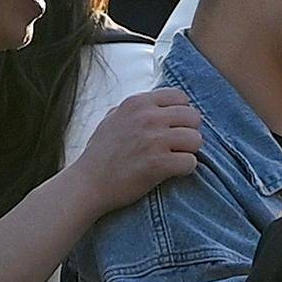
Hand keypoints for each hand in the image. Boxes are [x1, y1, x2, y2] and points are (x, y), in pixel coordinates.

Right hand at [73, 86, 205, 207]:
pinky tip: (171, 172)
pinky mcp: (158, 163)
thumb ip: (134, 109)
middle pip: (194, 117)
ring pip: (196, 139)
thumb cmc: (99, 155)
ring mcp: (154, 139)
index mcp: (138, 103)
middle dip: (188, 132)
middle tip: (176, 146)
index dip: (180, 114)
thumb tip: (156, 102)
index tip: (172, 127)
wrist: (86, 185)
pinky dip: (184, 169)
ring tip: (174, 159)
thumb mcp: (112, 119)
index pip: (180, 97)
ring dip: (188, 152)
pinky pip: (191, 162)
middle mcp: (148, 117)